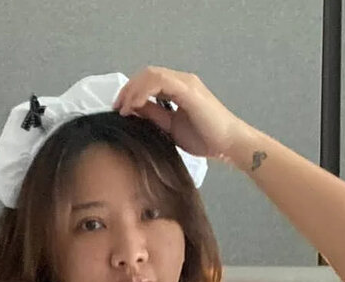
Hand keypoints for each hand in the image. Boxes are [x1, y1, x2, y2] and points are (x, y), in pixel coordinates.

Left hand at [112, 67, 244, 161]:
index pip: (149, 81)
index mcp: (178, 88)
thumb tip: (133, 110)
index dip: (131, 92)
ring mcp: (185, 83)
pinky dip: (143, 92)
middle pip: (147, 74)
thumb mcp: (171, 127)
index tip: (119, 109)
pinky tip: (135, 106)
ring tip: (123, 108)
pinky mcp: (188, 90)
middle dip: (128, 89)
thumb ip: (154, 115)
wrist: (228, 144)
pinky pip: (160, 82)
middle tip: (116, 108)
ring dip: (133, 90)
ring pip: (151, 75)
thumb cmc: (205, 138)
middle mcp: (182, 80)